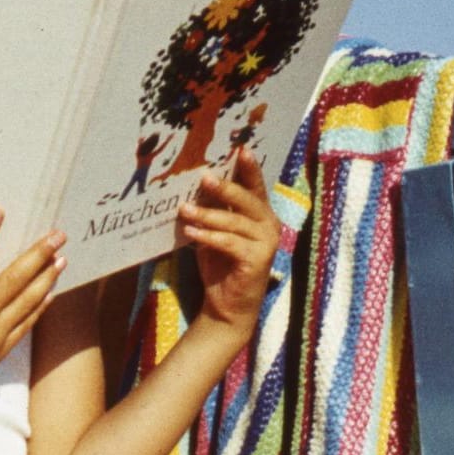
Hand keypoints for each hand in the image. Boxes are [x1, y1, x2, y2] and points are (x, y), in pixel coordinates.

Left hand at [178, 150, 278, 333]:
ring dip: (208, 214)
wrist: (227, 305)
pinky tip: (190, 232)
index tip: (240, 149)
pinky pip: (230, 243)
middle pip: (247, 200)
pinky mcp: (257, 259)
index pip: (255, 187)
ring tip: (184, 208)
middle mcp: (269, 224)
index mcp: (260, 214)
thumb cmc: (220, 265)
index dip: (249, 168)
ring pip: (235, 222)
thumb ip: (213, 211)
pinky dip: (209, 237)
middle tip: (203, 176)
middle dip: (225, 187)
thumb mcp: (215, 232)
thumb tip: (196, 185)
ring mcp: (266, 242)